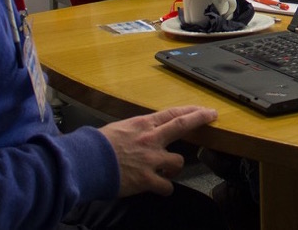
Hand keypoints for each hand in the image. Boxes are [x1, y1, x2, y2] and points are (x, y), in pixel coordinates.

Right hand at [99, 106, 217, 196]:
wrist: (86, 163)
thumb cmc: (96, 146)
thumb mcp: (117, 130)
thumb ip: (134, 131)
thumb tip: (137, 134)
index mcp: (142, 125)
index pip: (172, 114)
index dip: (190, 111)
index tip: (204, 109)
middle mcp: (151, 139)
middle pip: (182, 125)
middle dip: (199, 118)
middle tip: (211, 115)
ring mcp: (151, 159)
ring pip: (178, 161)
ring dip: (174, 166)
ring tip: (165, 170)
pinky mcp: (147, 179)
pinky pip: (166, 185)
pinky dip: (165, 188)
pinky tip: (160, 188)